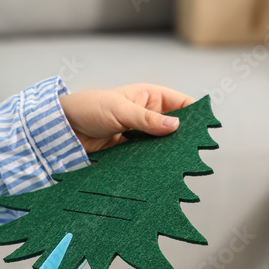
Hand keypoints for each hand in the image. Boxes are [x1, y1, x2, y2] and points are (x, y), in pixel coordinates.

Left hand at [60, 83, 193, 152]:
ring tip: (177, 164)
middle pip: (173, 126)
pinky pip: (144, 156)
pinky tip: (157, 171)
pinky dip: (150, 162)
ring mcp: (138, 133)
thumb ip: (147, 120)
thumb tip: (176, 126)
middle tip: (192, 152)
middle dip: (181, 137)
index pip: (181, 103)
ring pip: (160, 144)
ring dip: (165, 152)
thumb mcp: (120, 110)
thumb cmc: (89, 108)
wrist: (63, 127)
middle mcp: (146, 114)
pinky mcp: (128, 149)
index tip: (206, 128)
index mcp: (149, 97)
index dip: (194, 114)